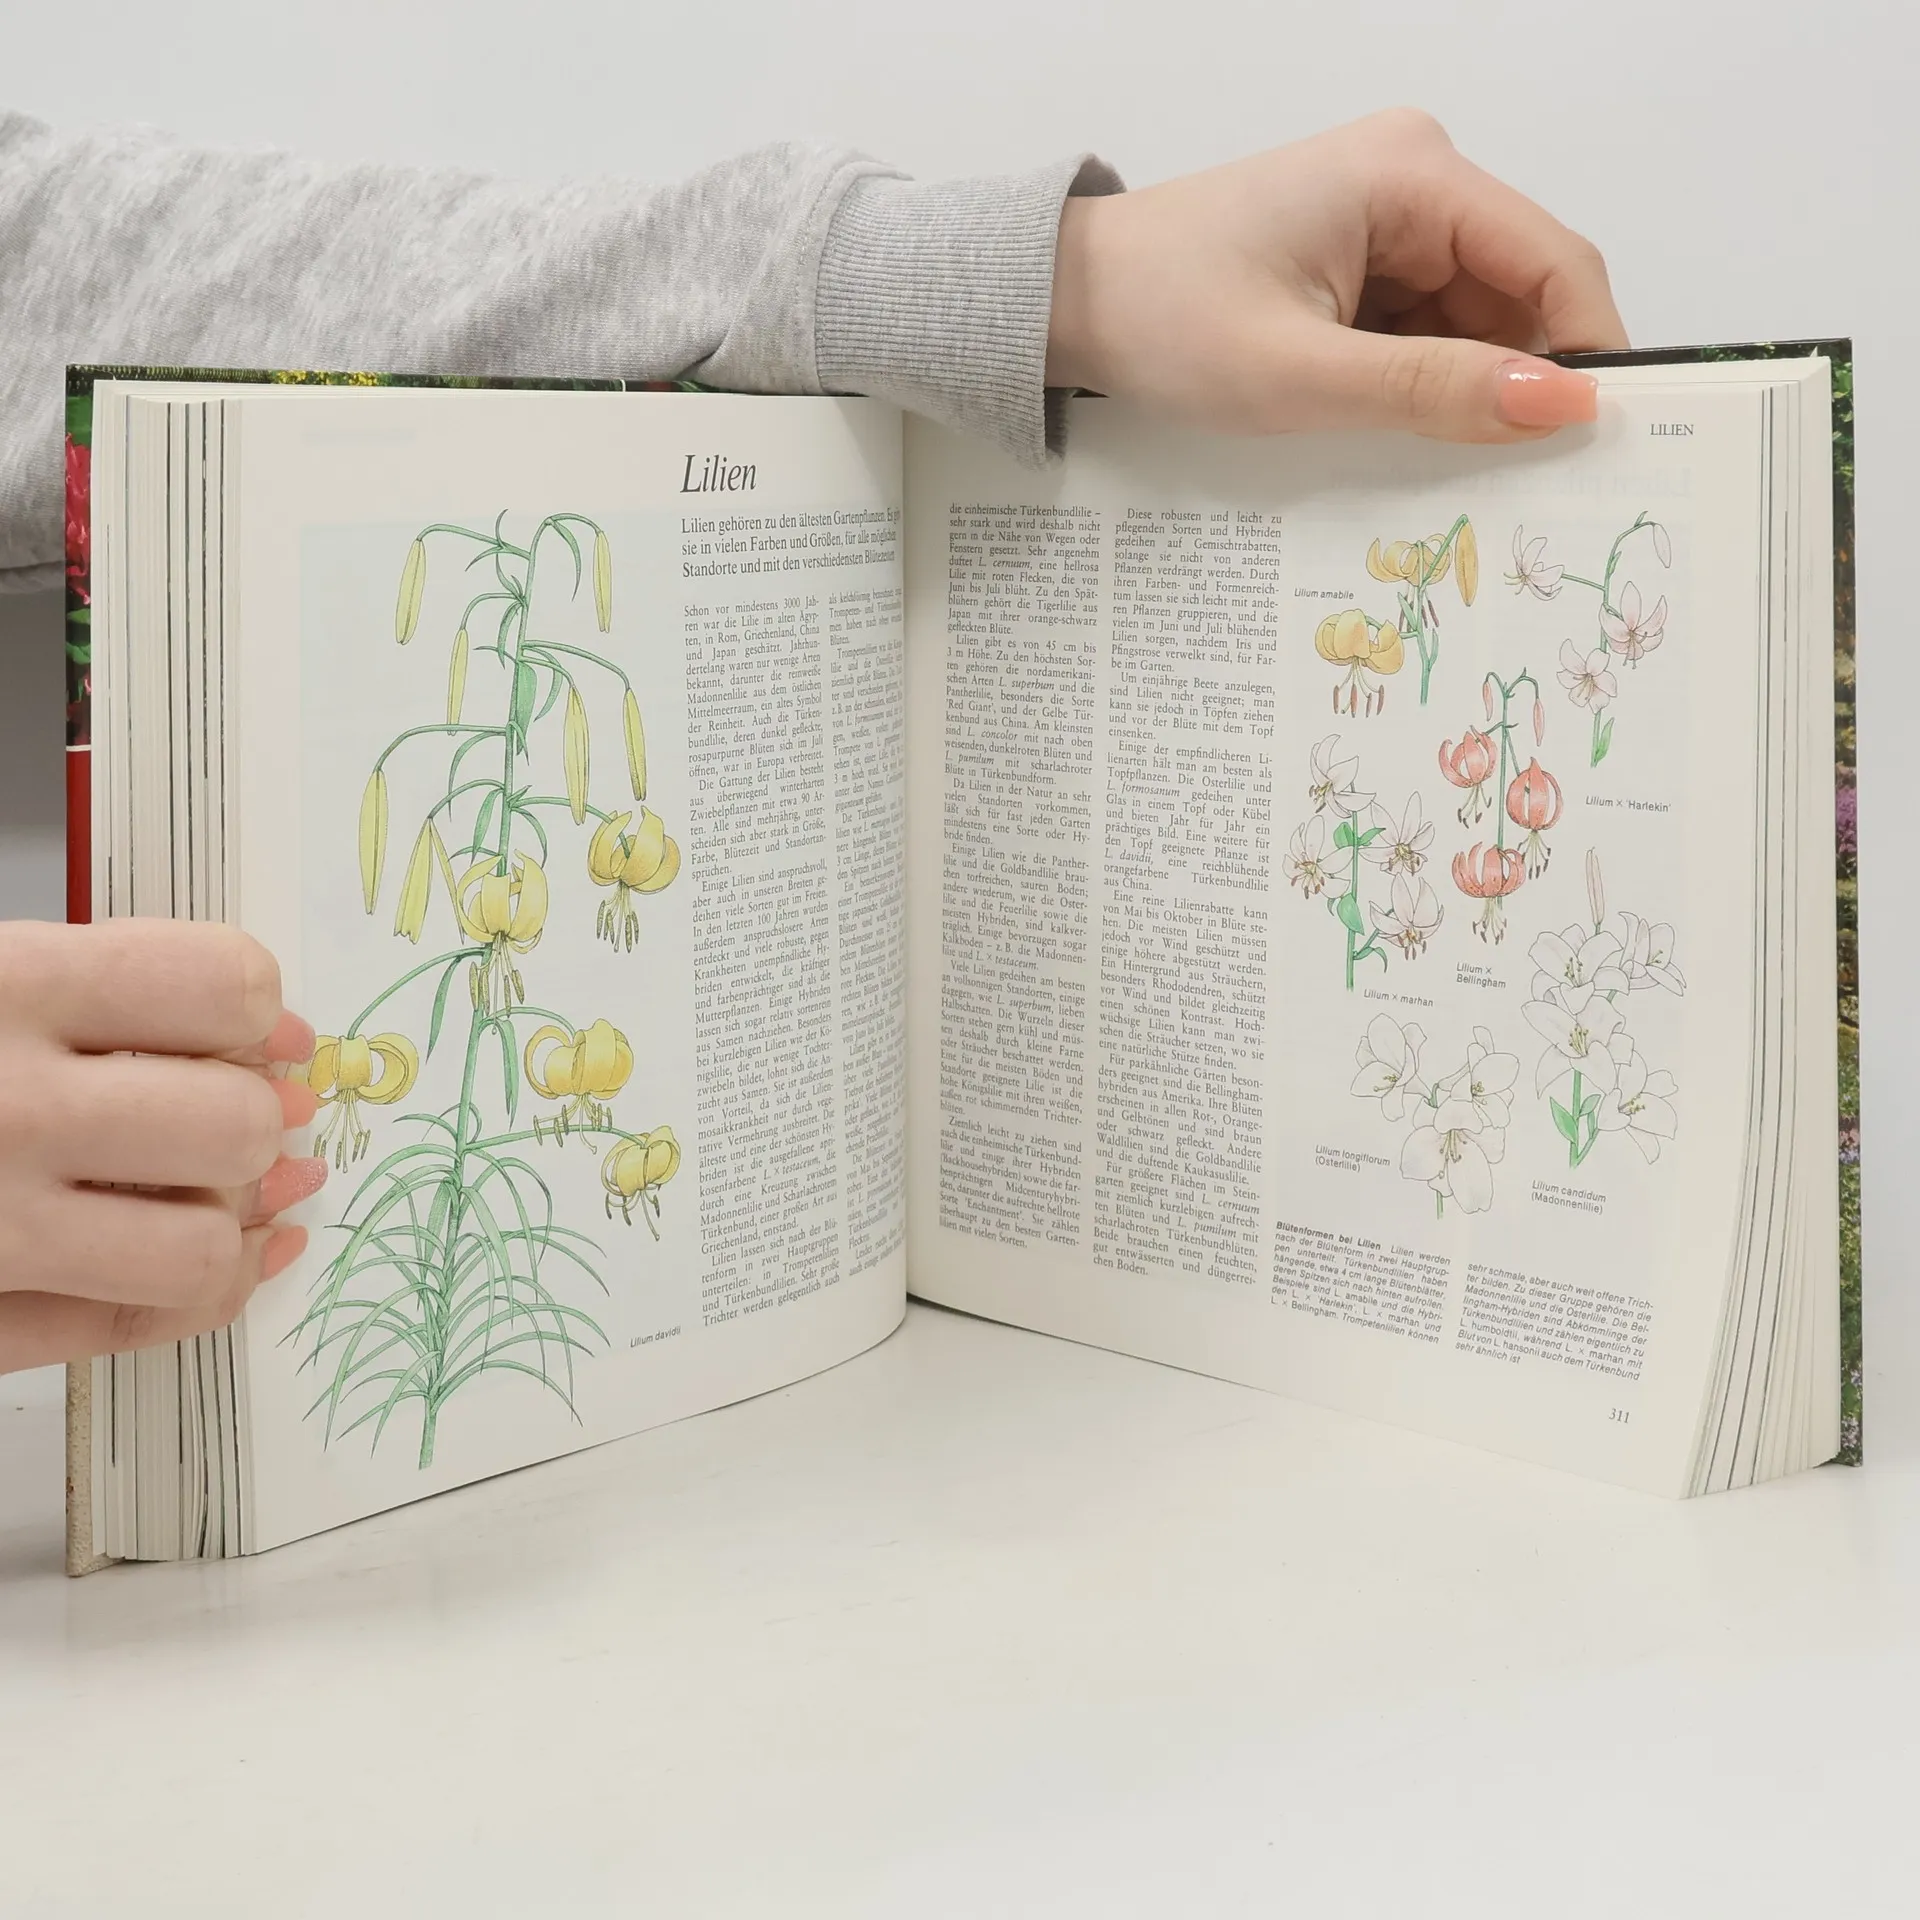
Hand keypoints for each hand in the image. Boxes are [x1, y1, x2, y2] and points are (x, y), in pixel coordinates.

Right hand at [0, 920, 324, 1373]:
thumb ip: (107, 990)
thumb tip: (275, 1044)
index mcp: (8, 989)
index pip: (219, 987)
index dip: (263, 1016)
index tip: (270, 1035)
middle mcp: (8, 1108)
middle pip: (232, 1124)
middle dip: (254, 1122)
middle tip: (249, 1116)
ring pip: (202, 1244)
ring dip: (231, 1218)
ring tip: (230, 1188)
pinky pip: (137, 1322)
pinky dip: (205, 1292)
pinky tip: (230, 1256)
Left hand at [1047, 108, 1626, 442]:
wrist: (1069, 302)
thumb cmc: (1162, 320)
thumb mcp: (1302, 376)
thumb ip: (1434, 392)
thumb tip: (1560, 407)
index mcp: (1412, 173)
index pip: (1552, 259)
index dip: (1589, 350)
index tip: (1604, 439)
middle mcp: (1415, 177)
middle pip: (1521, 290)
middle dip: (1524, 378)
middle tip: (1532, 480)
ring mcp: (1389, 218)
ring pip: (1477, 316)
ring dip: (1470, 386)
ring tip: (1452, 463)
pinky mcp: (1361, 259)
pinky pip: (1429, 325)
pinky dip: (1428, 379)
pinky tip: (1404, 429)